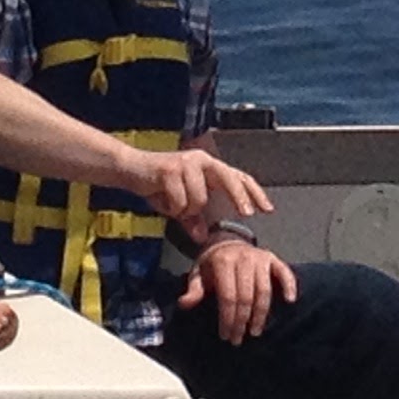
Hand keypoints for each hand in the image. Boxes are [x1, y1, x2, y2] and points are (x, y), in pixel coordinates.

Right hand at [127, 139, 273, 232]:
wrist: (131, 169)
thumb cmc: (158, 186)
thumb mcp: (179, 205)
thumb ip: (192, 220)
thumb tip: (202, 237)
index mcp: (209, 168)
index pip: (238, 177)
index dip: (254, 192)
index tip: (267, 209)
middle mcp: (202, 161)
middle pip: (229, 177)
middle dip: (239, 196)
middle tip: (247, 213)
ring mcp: (186, 163)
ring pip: (198, 199)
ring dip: (184, 209)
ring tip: (171, 202)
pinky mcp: (170, 168)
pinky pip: (180, 201)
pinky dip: (171, 207)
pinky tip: (161, 198)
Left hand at [181, 235, 296, 342]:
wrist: (226, 241)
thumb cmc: (211, 263)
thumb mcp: (197, 273)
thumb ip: (193, 289)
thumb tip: (184, 303)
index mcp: (223, 261)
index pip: (228, 296)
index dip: (227, 318)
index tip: (226, 335)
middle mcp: (244, 258)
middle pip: (246, 296)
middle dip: (242, 321)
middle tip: (238, 339)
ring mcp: (260, 257)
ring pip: (264, 290)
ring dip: (260, 314)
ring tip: (255, 331)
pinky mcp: (272, 258)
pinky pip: (284, 272)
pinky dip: (289, 286)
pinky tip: (289, 301)